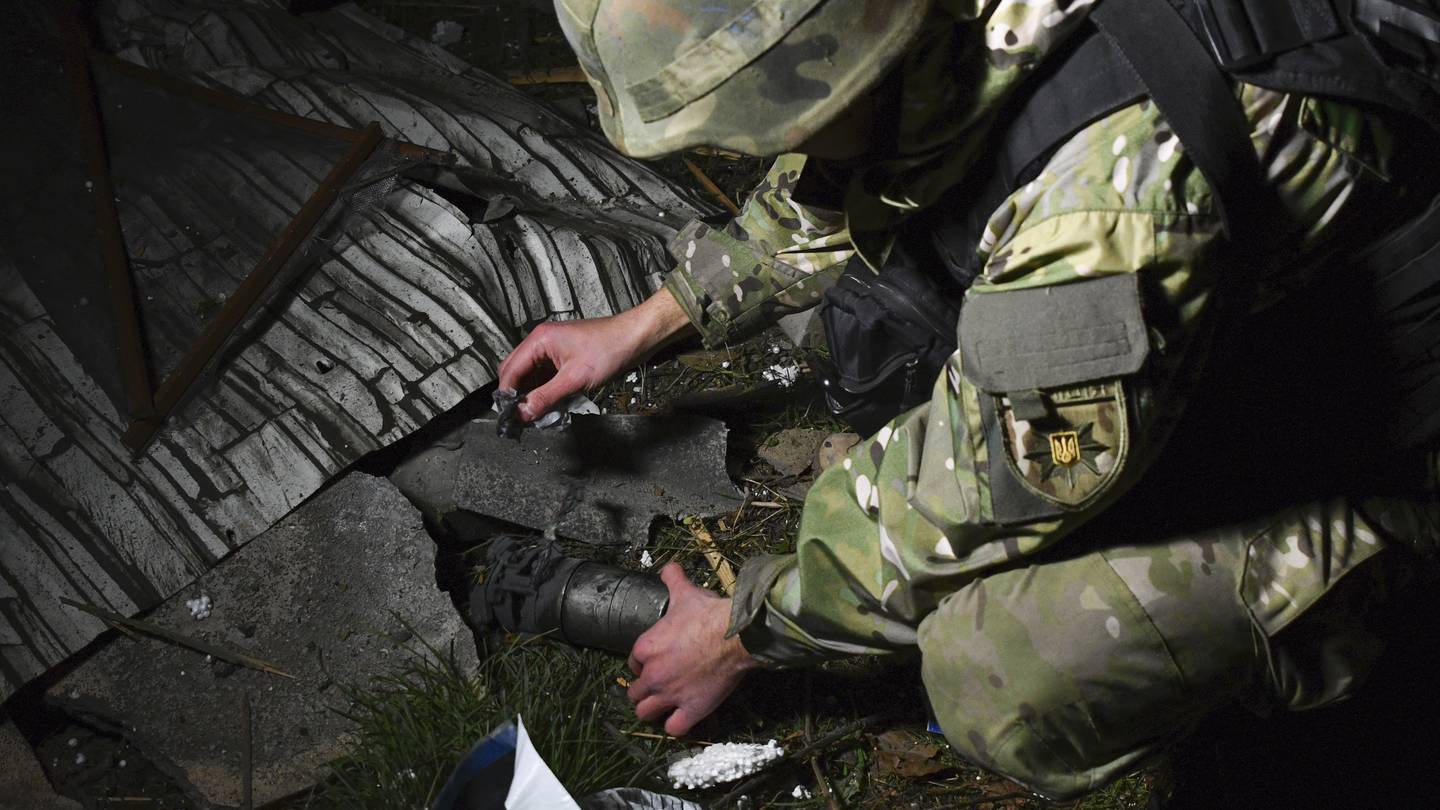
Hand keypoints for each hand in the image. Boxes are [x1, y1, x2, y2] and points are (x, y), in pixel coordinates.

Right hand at [497, 288, 692, 421]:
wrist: (635, 338)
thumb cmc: (609, 350)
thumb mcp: (574, 379)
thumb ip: (545, 397)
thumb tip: (523, 413)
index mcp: (539, 340)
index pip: (510, 370)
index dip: (506, 394)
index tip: (508, 415)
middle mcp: (542, 342)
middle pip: (517, 372)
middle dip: (517, 395)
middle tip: (520, 418)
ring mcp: (552, 349)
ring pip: (531, 375)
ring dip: (531, 394)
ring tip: (535, 415)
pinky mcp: (563, 357)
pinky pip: (545, 375)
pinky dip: (544, 390)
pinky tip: (549, 405)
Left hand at [627, 563, 756, 736]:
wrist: (735, 635)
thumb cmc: (708, 614)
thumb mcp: (686, 593)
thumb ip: (673, 579)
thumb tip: (669, 566)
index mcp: (646, 648)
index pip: (632, 663)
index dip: (641, 663)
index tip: (652, 662)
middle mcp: (653, 675)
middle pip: (634, 693)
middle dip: (643, 691)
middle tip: (657, 686)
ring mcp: (670, 695)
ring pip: (645, 713)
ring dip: (652, 710)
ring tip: (662, 706)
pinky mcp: (691, 710)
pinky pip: (673, 728)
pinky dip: (675, 725)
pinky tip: (682, 717)